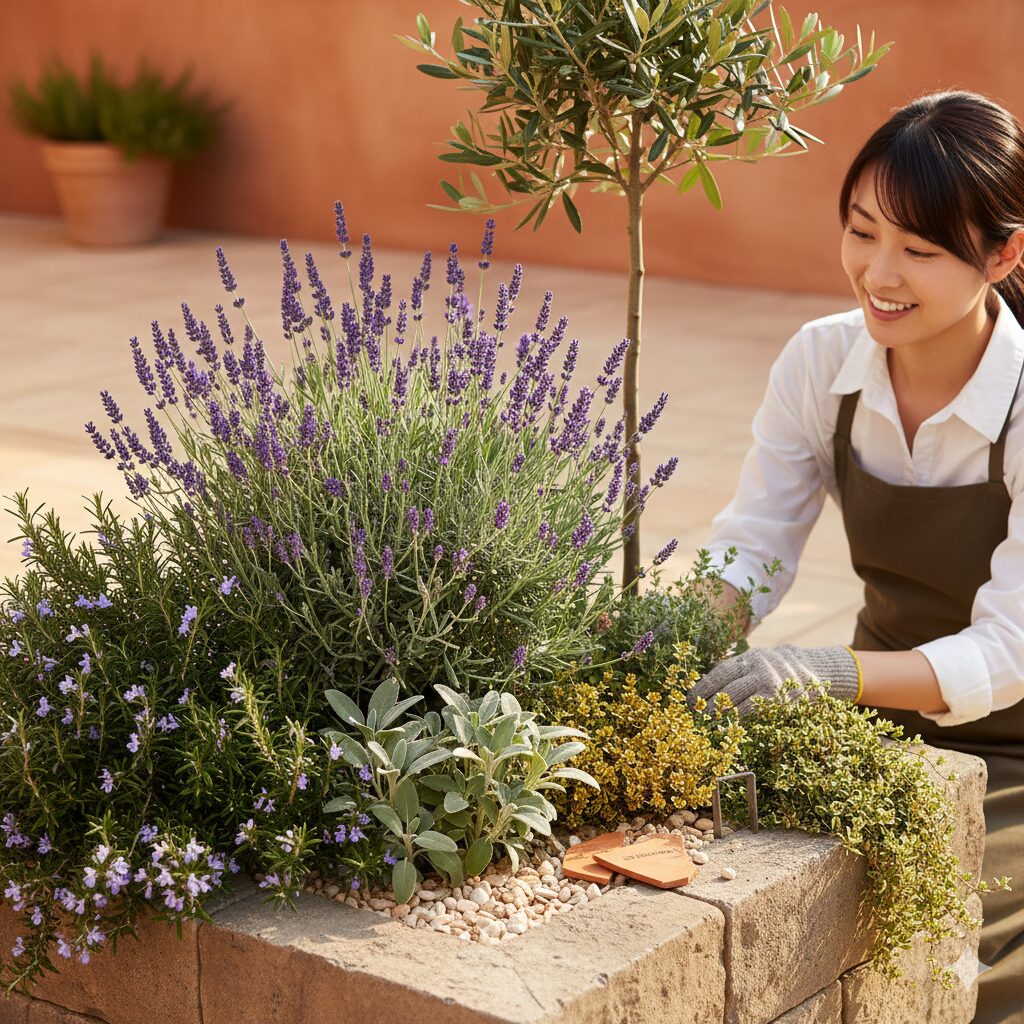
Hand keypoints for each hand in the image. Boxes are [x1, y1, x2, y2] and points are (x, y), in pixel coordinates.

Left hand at [689, 644, 859, 719]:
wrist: (814, 670)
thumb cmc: (773, 669)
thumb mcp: (754, 661)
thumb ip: (733, 671)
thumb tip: (699, 689)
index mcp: (749, 659)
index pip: (719, 674)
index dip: (701, 688)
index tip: (688, 702)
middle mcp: (761, 671)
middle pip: (727, 693)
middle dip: (708, 709)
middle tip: (694, 721)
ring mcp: (774, 690)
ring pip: (741, 708)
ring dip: (722, 722)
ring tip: (708, 730)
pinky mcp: (784, 706)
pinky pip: (759, 719)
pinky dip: (743, 728)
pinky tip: (733, 734)